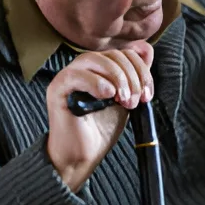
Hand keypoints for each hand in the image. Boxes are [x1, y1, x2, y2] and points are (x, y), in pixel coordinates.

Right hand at [46, 43, 153, 191]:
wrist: (82, 155)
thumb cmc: (101, 129)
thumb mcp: (126, 99)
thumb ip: (135, 77)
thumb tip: (146, 50)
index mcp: (100, 69)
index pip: (124, 53)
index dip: (141, 70)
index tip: (148, 95)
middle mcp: (84, 68)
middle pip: (113, 54)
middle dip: (131, 77)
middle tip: (135, 101)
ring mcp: (69, 76)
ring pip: (94, 58)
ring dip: (117, 78)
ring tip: (123, 100)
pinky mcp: (57, 88)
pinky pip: (76, 75)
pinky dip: (96, 82)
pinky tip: (107, 96)